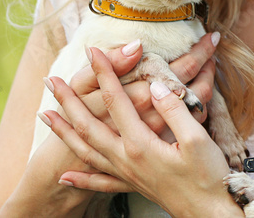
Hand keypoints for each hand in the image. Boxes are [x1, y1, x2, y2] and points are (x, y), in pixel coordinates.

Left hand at [42, 47, 241, 216]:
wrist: (209, 213)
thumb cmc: (207, 176)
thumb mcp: (197, 139)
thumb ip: (173, 111)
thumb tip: (154, 87)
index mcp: (140, 144)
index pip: (116, 101)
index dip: (105, 74)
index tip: (95, 51)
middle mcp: (126, 159)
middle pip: (89, 125)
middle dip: (68, 101)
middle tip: (51, 81)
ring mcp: (126, 174)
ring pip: (86, 150)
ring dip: (63, 132)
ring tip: (44, 116)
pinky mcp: (133, 186)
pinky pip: (98, 182)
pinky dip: (79, 178)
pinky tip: (64, 176)